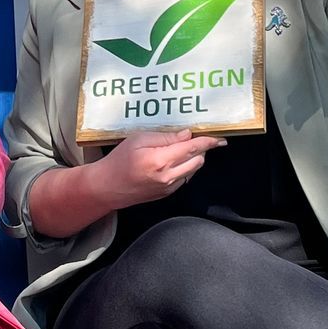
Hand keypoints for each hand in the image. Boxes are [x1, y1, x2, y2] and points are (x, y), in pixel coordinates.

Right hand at [96, 126, 222, 210]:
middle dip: (199, 149)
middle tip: (192, 138)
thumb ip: (164, 137)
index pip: (193, 148)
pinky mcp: (166, 194)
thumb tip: (186, 135)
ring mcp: (169, 187)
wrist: (107, 187)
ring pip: (193, 170)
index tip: (220, 138)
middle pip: (198, 160)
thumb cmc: (119, 160)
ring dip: (192, 158)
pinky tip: (170, 161)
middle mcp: (168, 176)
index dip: (208, 142)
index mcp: (161, 160)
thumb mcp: (138, 139)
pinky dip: (184, 168)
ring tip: (178, 149)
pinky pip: (184, 178)